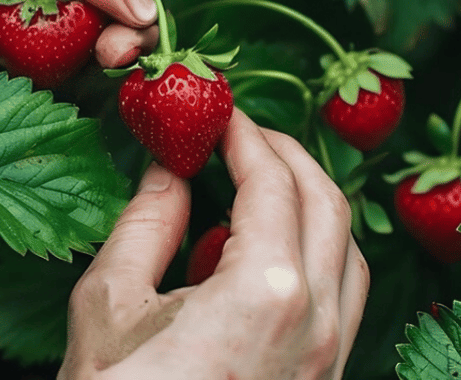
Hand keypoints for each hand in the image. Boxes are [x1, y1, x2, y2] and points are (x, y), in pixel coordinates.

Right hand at [60, 110, 369, 378]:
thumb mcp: (110, 303)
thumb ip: (146, 221)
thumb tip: (168, 164)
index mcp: (268, 292)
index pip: (271, 179)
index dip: (242, 132)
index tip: (214, 106)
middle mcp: (319, 322)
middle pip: (330, 204)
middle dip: (287, 153)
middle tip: (242, 129)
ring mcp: (330, 360)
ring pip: (350, 252)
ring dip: (312, 201)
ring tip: (259, 179)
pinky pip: (343, 299)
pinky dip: (316, 254)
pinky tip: (262, 253)